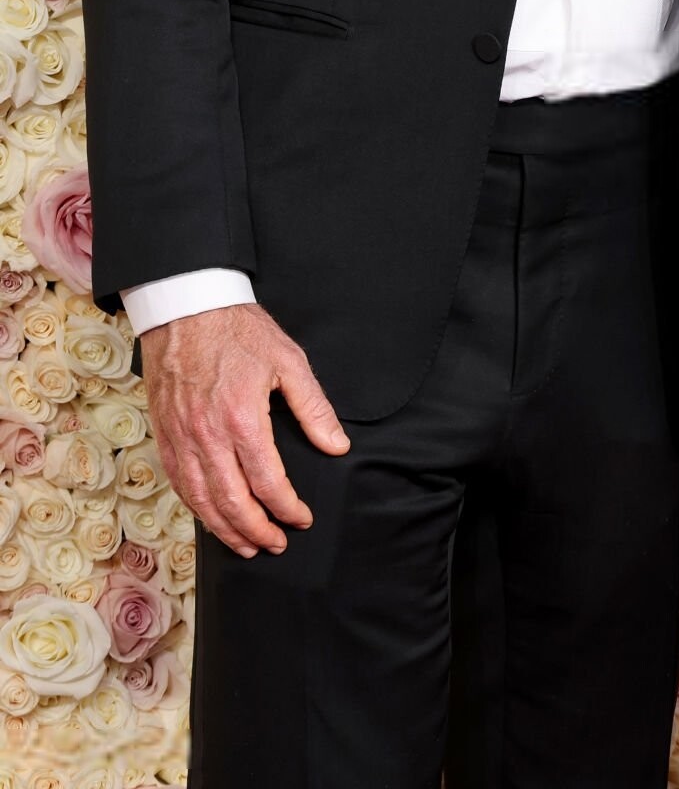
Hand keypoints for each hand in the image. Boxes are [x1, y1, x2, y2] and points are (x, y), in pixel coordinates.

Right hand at [141, 302, 349, 559]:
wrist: (187, 308)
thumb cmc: (239, 331)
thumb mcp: (288, 361)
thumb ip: (314, 408)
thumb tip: (337, 445)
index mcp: (242, 418)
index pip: (268, 482)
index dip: (288, 507)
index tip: (302, 518)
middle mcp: (208, 436)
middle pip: (233, 502)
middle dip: (258, 531)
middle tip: (277, 544)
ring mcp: (182, 438)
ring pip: (202, 501)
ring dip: (226, 529)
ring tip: (247, 546)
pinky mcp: (165, 435)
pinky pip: (180, 484)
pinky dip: (198, 508)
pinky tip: (212, 518)